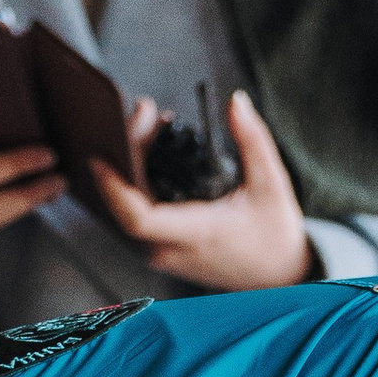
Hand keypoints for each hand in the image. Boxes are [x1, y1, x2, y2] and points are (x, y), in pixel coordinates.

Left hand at [92, 86, 311, 290]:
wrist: (277, 275)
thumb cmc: (274, 232)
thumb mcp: (272, 181)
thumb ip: (252, 139)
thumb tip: (236, 101)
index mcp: (195, 233)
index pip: (137, 218)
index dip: (112, 187)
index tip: (100, 154)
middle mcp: (169, 249)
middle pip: (125, 201)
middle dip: (127, 150)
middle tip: (146, 111)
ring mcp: (161, 253)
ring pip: (126, 206)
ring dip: (131, 162)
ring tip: (152, 124)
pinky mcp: (159, 251)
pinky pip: (135, 214)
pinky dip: (137, 179)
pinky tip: (152, 148)